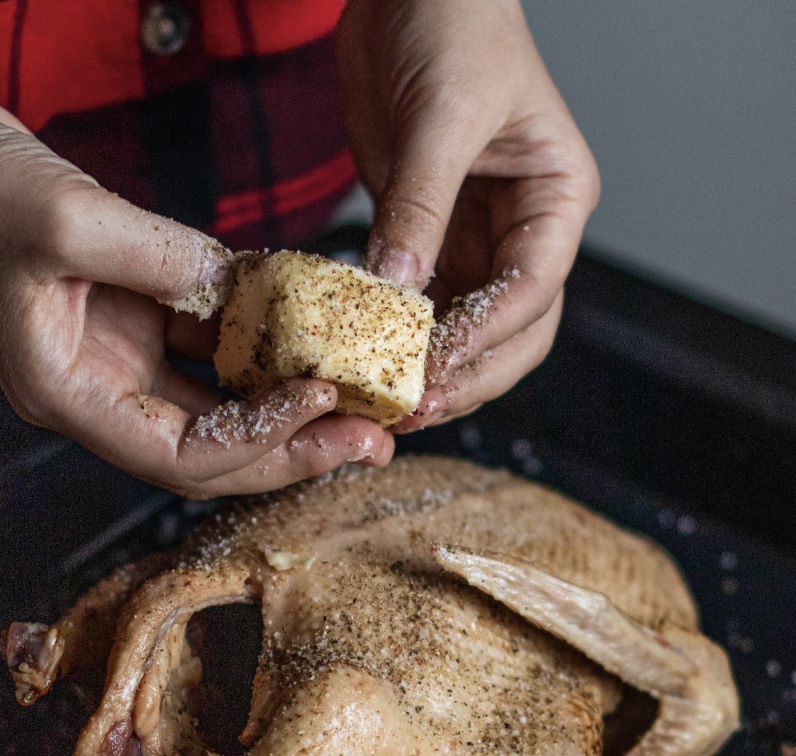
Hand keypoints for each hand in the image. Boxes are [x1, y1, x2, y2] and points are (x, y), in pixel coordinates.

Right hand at [0, 113, 393, 496]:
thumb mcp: (64, 217)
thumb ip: (151, 253)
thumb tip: (239, 285)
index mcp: (70, 396)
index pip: (178, 457)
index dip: (254, 441)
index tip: (317, 401)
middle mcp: (105, 397)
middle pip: (216, 456)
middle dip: (296, 452)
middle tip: (370, 440)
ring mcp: (130, 367)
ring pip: (227, 416)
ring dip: (295, 415)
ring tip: (364, 407)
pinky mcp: (150, 330)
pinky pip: (222, 358)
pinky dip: (271, 357)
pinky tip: (319, 345)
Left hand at [336, 0, 598, 430]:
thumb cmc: (450, 21)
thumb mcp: (440, 115)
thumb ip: (419, 205)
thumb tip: (395, 293)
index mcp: (555, 198)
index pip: (535, 287)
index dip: (488, 335)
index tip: (436, 366)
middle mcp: (524, 230)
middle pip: (513, 332)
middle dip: (467, 375)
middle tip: (412, 408)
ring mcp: (478, 240)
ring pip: (469, 333)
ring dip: (433, 372)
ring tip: (388, 406)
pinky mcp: (431, 240)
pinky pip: (422, 307)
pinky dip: (400, 340)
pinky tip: (369, 364)